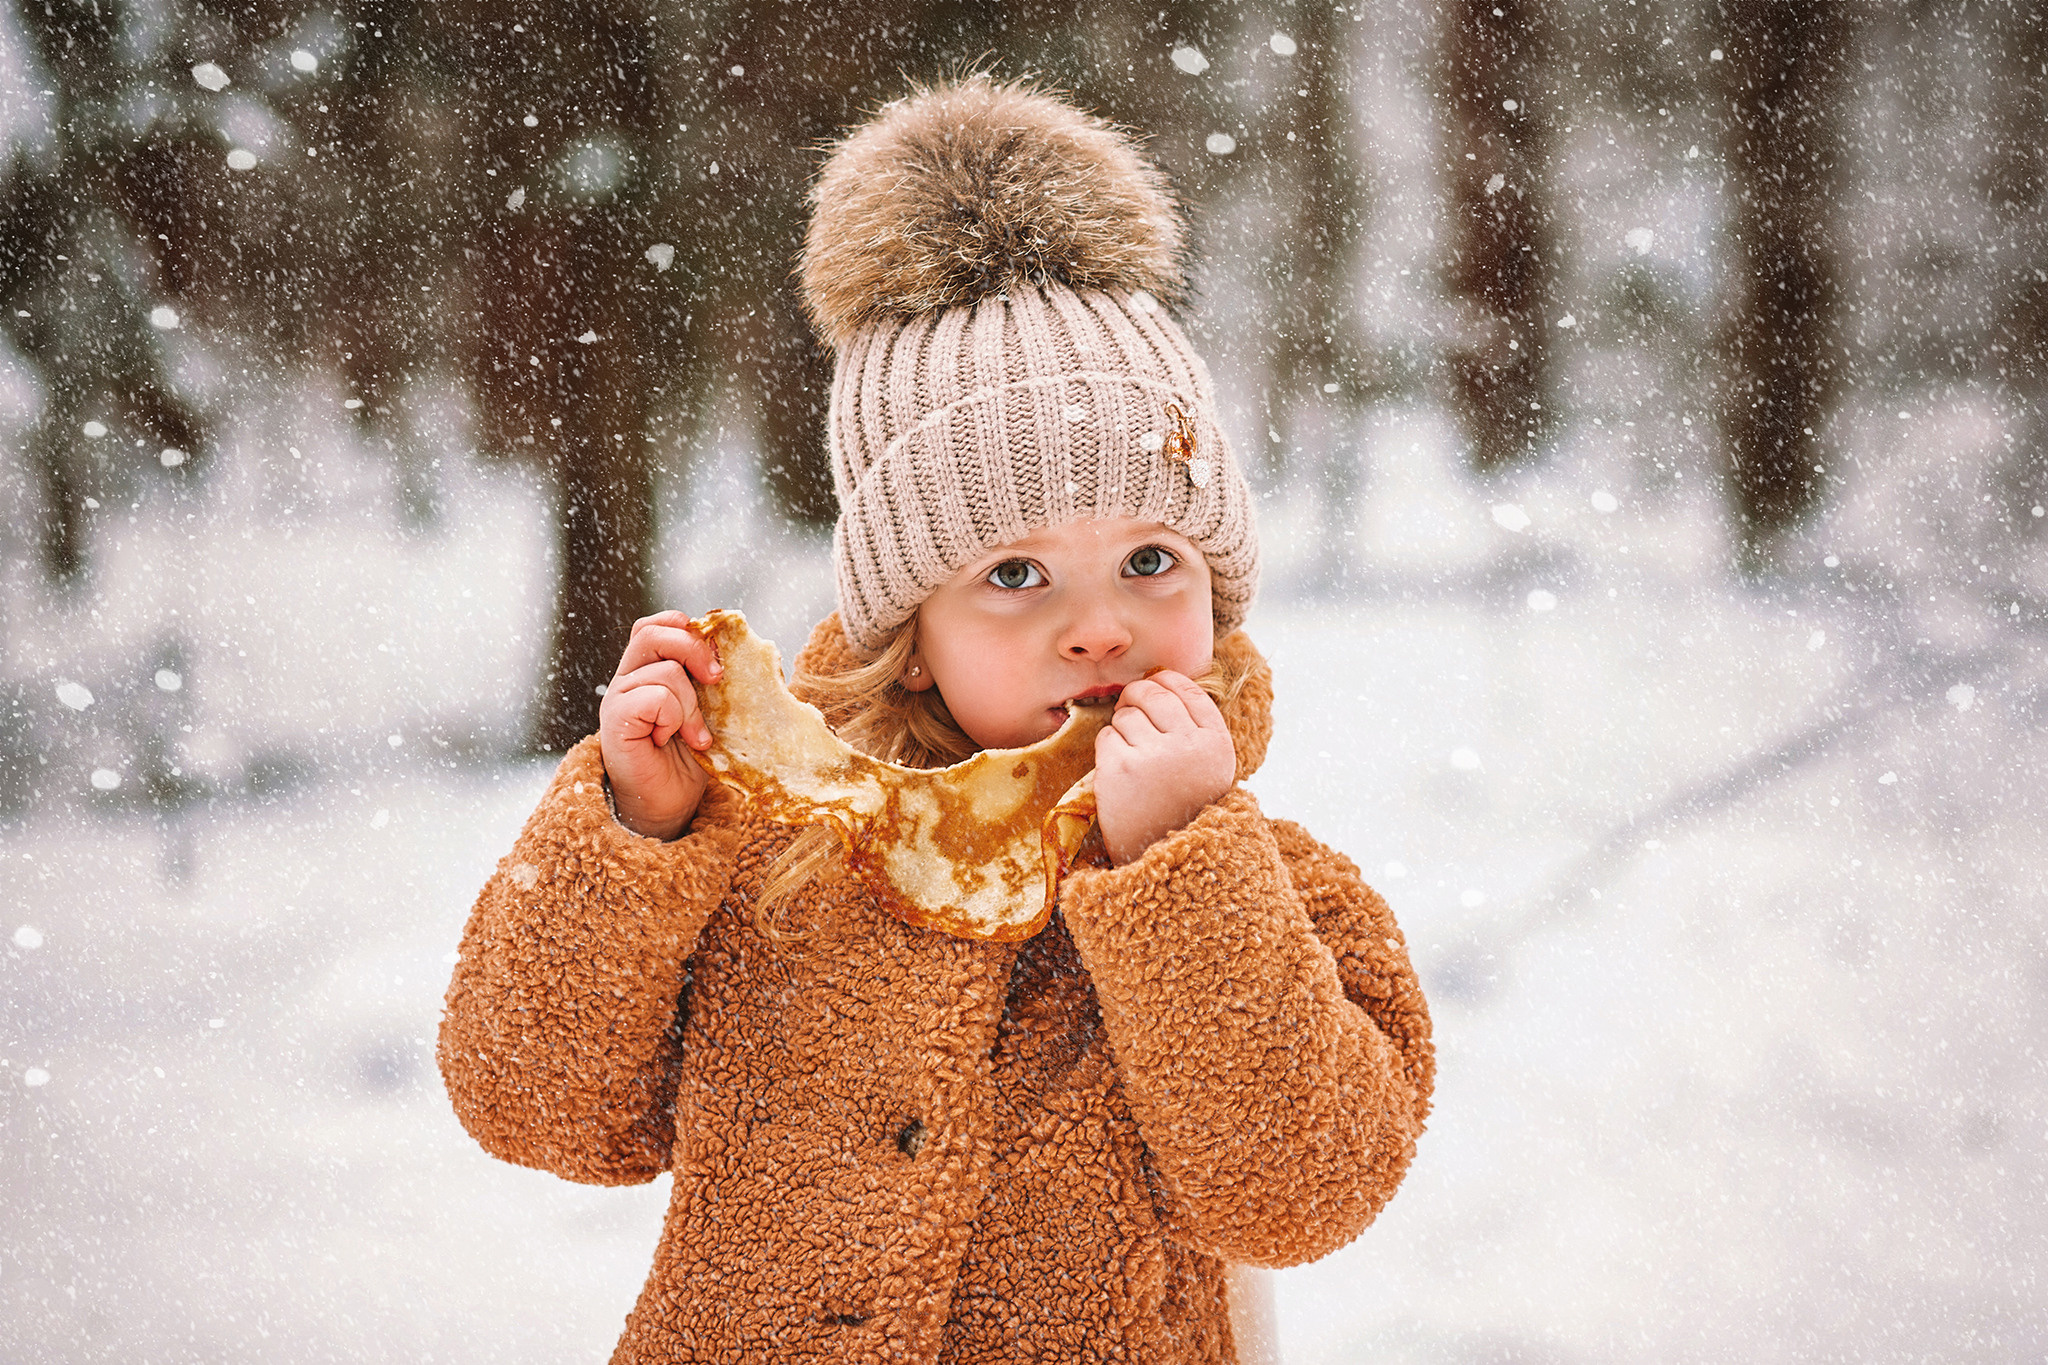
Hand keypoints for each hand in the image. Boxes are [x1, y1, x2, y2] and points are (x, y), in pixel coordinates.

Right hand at [598, 611, 721, 839]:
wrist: (666, 805)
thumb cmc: (688, 760)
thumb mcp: (712, 713)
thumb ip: (723, 683)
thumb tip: (766, 655)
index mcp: (647, 670)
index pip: (657, 624)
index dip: (687, 628)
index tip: (717, 657)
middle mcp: (628, 678)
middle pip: (653, 632)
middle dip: (695, 650)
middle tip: (716, 680)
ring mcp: (619, 697)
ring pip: (666, 671)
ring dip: (692, 706)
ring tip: (694, 735)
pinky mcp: (616, 720)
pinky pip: (655, 698)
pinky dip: (675, 718)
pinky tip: (670, 740)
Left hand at [1092, 671, 1236, 865]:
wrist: (1169, 865)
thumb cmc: (1185, 811)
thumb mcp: (1210, 768)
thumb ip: (1195, 729)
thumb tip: (1160, 682)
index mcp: (1216, 742)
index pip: (1188, 689)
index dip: (1166, 681)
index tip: (1154, 686)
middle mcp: (1188, 744)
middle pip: (1152, 693)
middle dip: (1136, 697)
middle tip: (1130, 711)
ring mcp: (1153, 755)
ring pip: (1126, 713)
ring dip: (1122, 729)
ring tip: (1133, 758)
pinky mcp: (1119, 767)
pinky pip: (1106, 736)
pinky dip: (1108, 750)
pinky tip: (1120, 773)